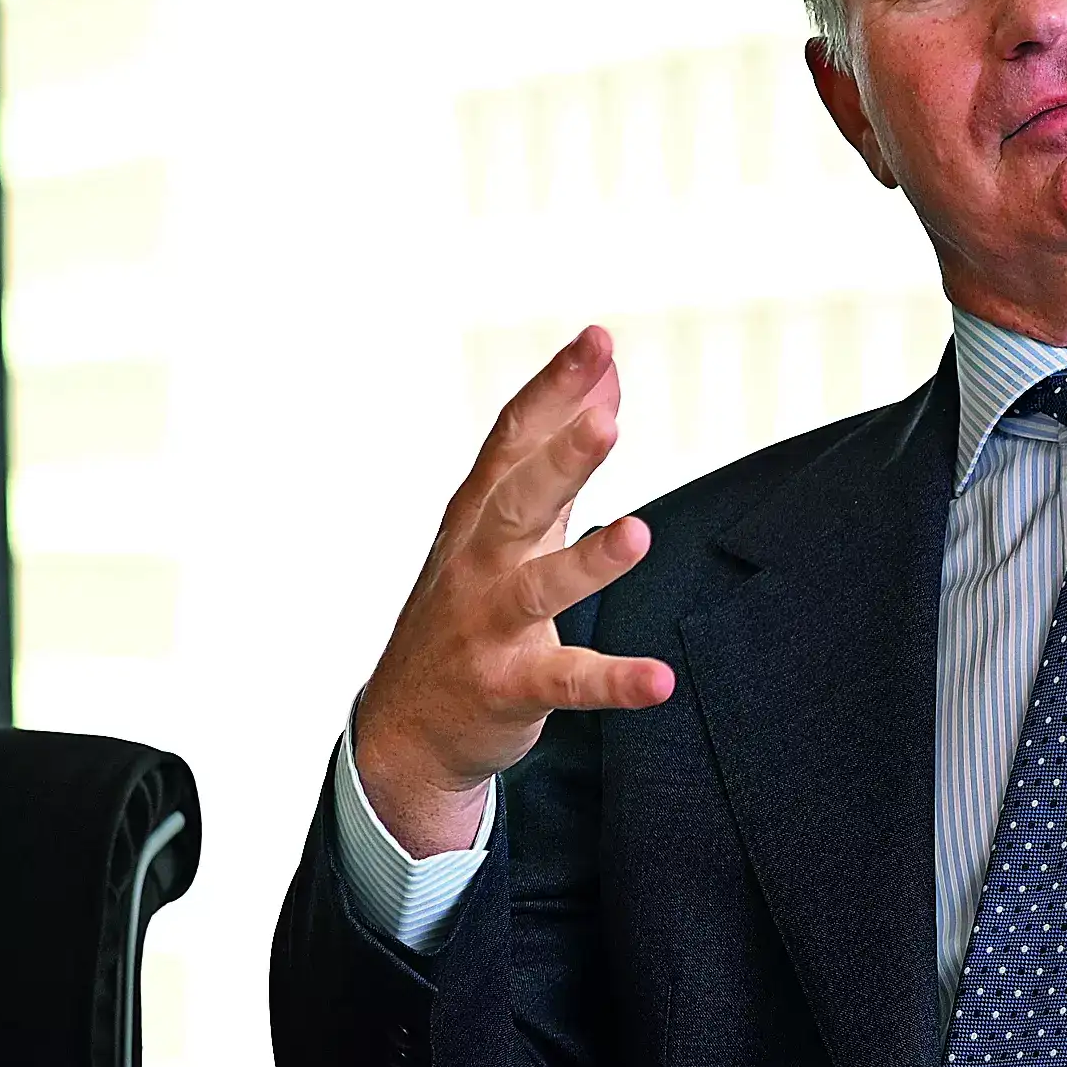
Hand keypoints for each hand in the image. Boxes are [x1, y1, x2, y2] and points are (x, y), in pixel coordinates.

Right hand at [352, 326, 676, 855]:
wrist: (406, 726)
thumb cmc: (467, 603)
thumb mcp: (505, 520)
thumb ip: (557, 446)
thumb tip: (605, 369)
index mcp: (481, 512)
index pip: (515, 438)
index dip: (554, 388)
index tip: (597, 340)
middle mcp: (480, 562)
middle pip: (517, 501)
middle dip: (560, 460)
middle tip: (605, 420)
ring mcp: (490, 626)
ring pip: (538, 587)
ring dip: (587, 562)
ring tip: (636, 533)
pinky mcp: (509, 687)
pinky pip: (566, 682)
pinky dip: (614, 680)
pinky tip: (660, 679)